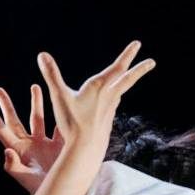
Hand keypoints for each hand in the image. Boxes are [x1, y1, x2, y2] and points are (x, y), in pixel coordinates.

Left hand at [0, 83, 60, 193]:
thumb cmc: (39, 189)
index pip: (1, 130)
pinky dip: (60, 115)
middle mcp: (28, 143)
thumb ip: (13, 165)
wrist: (60, 194)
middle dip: (7, 105)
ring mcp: (43, 142)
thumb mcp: (24, 178)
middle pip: (15, 120)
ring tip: (35, 86)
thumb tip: (6, 151)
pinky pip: (58, 126)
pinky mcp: (59, 144)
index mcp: (17, 149)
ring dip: (36, 102)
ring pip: (38, 118)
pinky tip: (62, 102)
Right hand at [34, 41, 156, 166]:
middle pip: (127, 79)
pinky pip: (113, 105)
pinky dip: (115, 97)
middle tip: (152, 62)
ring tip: (128, 76)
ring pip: (121, 92)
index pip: (117, 67)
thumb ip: (51, 75)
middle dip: (139, 69)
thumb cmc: (72, 123)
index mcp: (100, 87)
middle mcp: (109, 97)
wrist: (85, 150)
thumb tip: (41, 54)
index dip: (128, 54)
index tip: (138, 44)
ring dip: (126, 82)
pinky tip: (113, 101)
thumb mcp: (59, 97)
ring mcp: (110, 110)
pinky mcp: (107, 121)